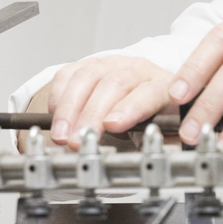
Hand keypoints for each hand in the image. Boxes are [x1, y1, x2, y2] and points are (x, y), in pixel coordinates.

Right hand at [48, 56, 176, 149]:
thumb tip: (163, 159)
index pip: (148, 92)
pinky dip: (59, 97)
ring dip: (70, 109)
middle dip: (92, 114)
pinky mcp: (87, 65)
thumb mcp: (164, 134)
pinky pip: (68, 75)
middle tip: (78, 140)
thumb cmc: (152, 118)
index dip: (130, 108)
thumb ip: (166, 145)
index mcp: (162, 86)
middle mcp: (137, 69)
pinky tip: (56, 118)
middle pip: (114, 84)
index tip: (113, 125)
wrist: (140, 100)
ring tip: (62, 135)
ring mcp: (110, 64)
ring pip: (87, 78)